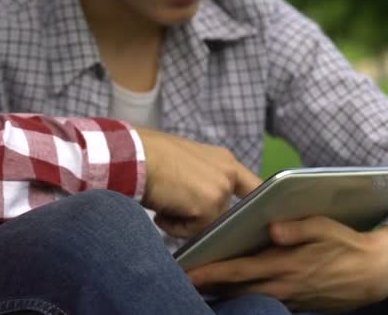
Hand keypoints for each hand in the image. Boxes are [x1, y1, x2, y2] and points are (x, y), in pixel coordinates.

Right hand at [136, 127, 261, 237]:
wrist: (136, 155)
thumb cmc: (151, 156)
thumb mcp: (188, 162)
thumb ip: (204, 179)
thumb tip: (202, 205)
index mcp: (224, 160)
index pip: (252, 186)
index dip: (251, 203)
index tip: (251, 216)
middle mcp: (228, 173)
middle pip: (222, 212)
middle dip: (198, 215)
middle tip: (175, 204)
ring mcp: (220, 189)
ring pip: (206, 224)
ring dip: (184, 221)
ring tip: (165, 202)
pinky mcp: (208, 206)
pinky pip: (193, 231)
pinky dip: (174, 227)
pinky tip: (162, 210)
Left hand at [188, 217, 387, 311]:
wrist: (376, 273)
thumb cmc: (348, 244)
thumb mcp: (326, 228)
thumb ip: (298, 228)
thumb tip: (273, 229)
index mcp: (285, 264)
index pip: (239, 270)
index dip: (211, 272)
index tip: (187, 271)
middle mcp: (283, 286)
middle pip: (236, 289)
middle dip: (208, 286)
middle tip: (182, 281)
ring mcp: (290, 299)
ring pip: (248, 299)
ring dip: (224, 294)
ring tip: (200, 287)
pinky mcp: (297, 304)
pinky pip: (264, 302)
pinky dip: (245, 298)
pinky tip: (235, 293)